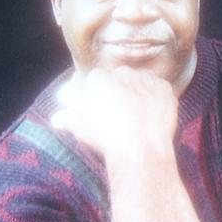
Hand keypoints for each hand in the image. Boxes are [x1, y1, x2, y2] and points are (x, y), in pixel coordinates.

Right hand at [51, 66, 178, 157]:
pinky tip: (152, 114)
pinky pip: (159, 88)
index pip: (98, 79)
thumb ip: (69, 118)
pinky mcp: (164, 87)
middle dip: (120, 90)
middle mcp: (122, 73)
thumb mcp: (82, 129)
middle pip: (120, 76)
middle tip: (122, 113)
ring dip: (139, 92)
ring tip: (138, 115)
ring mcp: (145, 79)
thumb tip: (57, 118)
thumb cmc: (107, 139)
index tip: (103, 108)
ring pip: (140, 80)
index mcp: (98, 78)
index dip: (100, 94)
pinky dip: (156, 97)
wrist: (140, 149)